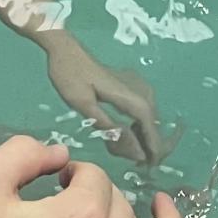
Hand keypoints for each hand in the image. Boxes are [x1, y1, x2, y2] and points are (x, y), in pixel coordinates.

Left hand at [37, 29, 178, 164]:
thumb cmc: (70, 77)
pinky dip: (137, 124)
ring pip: (149, 117)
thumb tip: (136, 151)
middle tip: (136, 166)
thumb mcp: (85, 106)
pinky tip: (125, 132)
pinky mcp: (130, 84)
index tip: (149, 168)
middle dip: (148, 146)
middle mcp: (139, 90)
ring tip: (129, 153)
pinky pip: (141, 109)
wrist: (64, 49)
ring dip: (143, 136)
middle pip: (153, 124)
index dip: (153, 150)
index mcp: (130, 98)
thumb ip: (111, 128)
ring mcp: (136, 85)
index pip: (151, 129)